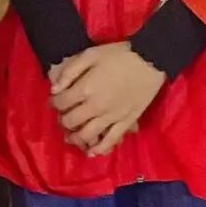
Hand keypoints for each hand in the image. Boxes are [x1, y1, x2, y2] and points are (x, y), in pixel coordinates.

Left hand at [49, 43, 165, 156]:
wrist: (150, 60)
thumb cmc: (119, 55)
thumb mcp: (90, 54)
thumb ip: (69, 72)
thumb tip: (54, 90)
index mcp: (85, 89)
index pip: (61, 103)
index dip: (54, 103)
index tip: (56, 100)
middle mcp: (95, 107)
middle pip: (71, 121)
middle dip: (63, 120)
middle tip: (64, 116)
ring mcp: (111, 117)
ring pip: (87, 135)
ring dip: (75, 138)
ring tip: (72, 136)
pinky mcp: (126, 123)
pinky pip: (110, 140)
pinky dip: (99, 148)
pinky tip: (92, 151)